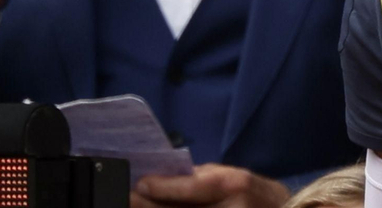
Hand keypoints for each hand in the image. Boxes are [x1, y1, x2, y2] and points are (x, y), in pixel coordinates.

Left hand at [133, 165, 288, 207]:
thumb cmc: (255, 194)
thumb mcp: (232, 176)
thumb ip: (199, 178)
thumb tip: (162, 181)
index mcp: (234, 185)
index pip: (192, 187)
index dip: (162, 187)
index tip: (139, 183)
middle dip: (148, 206)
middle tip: (126, 198)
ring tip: (134, 206)